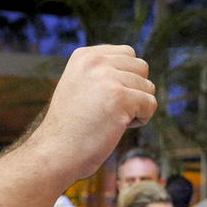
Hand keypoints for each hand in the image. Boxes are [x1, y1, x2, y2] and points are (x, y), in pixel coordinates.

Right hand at [29, 46, 156, 181]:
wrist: (56, 152)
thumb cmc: (71, 128)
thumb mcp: (80, 87)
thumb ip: (103, 73)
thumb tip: (139, 71)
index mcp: (85, 56)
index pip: (128, 54)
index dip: (126, 80)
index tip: (107, 98)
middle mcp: (96, 61)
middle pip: (141, 68)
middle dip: (135, 91)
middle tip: (112, 111)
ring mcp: (107, 78)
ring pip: (148, 87)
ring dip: (138, 107)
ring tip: (113, 120)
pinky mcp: (120, 98)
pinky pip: (150, 104)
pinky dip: (142, 119)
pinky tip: (120, 127)